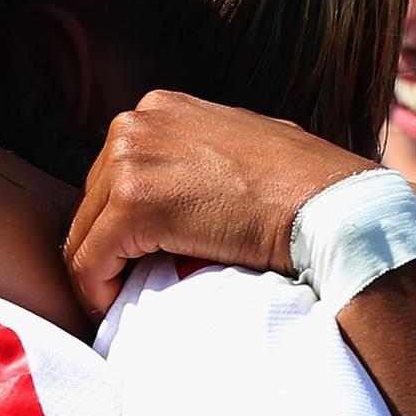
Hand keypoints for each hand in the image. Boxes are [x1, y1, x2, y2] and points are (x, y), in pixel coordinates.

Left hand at [63, 90, 376, 314]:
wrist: (329, 205)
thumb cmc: (301, 185)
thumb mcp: (240, 146)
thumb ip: (198, 156)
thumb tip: (180, 191)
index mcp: (160, 108)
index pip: (115, 172)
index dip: (121, 222)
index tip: (136, 257)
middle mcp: (136, 122)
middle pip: (93, 201)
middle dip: (108, 246)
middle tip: (127, 285)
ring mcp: (130, 159)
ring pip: (86, 234)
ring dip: (102, 271)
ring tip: (126, 300)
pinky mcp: (132, 204)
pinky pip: (90, 262)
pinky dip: (98, 291)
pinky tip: (119, 307)